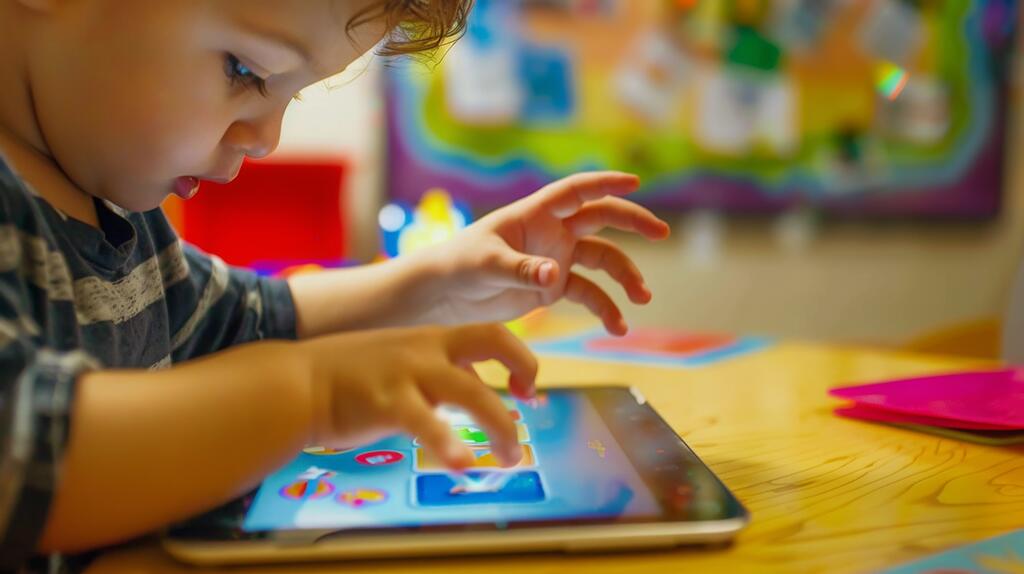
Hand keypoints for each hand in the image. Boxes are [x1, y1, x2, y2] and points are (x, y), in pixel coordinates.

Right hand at [300, 323, 535, 470]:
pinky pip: (429, 425)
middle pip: (492, 342)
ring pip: (473, 393)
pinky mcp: (388, 402)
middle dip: (524, 368)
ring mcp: (408, 373)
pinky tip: (463, 465)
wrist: (295, 383)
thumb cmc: (346, 377)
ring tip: (509, 457)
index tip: (526, 387)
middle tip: (531, 406)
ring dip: (501, 426)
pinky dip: (449, 445)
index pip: (490, 332)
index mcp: (431, 338)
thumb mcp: (398, 359)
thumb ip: (435, 369)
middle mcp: (425, 349)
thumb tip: (468, 385)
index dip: (519, 356)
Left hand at [426, 172, 669, 334]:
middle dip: (633, 223)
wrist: (442, 295)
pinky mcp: (552, 289)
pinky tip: (616, 327)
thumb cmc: (457, 265)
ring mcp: (556, 259)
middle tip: (662, 232)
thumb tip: (555, 276)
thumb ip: (521, 270)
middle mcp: (552, 232)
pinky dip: (605, 309)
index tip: (636, 181)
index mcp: (535, 214)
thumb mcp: (485, 266)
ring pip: (603, 260)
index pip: (576, 192)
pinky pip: (589, 294)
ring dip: (624, 276)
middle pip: (601, 219)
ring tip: (642, 298)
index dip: (605, 183)